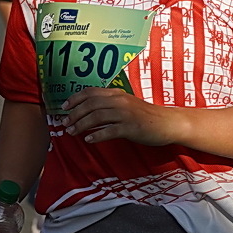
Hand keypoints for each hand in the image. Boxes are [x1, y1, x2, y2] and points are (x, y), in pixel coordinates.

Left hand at [58, 87, 185, 146]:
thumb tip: (89, 112)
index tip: (64, 107)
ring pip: (97, 116)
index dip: (75, 99)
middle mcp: (120, 101)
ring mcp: (126, 114)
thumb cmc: (145, 116)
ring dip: (81, 124)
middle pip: (91, 104)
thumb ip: (110, 105)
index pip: (91, 92)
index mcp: (117, 94)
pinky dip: (97, 135)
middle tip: (64, 123)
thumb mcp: (127, 105)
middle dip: (74, 114)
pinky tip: (89, 140)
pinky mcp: (131, 127)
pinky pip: (110, 130)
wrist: (167, 123)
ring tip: (72, 132)